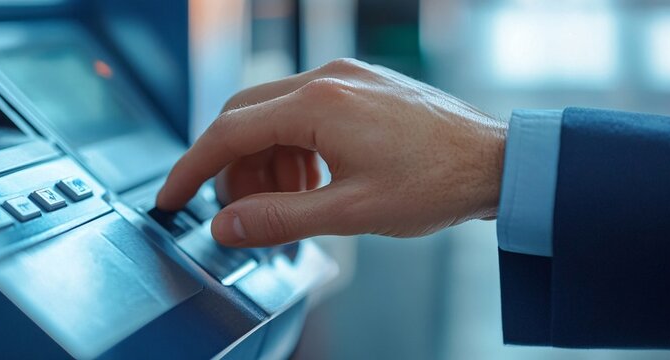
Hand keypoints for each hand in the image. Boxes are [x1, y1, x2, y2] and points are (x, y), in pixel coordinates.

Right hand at [156, 58, 505, 246]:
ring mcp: (345, 77)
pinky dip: (293, 149)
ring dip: (266, 162)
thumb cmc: (436, 183)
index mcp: (318, 103)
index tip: (170, 199)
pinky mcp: (359, 85)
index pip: (229, 133)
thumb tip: (225, 226)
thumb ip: (279, 219)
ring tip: (289, 204)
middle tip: (238, 211)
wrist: (499, 162)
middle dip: (232, 168)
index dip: (191, 169)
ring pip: (273, 115)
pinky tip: (312, 183)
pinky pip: (303, 112)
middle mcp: (326, 77)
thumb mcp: (350, 212)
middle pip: (245, 118)